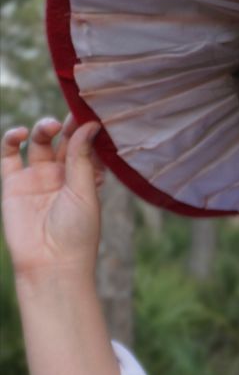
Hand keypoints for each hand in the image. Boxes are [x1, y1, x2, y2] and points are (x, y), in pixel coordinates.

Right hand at [1, 115, 104, 283]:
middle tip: (71, 116)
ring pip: (39, 141)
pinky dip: (12, 138)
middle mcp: (61, 172)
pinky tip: (21, 133)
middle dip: (67, 123)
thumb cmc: (77, 232)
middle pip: (63, 137)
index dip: (86, 125)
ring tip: (50, 128)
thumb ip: (82, 157)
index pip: (86, 142)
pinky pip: (10, 154)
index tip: (91, 109)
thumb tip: (89, 124)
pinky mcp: (13, 183)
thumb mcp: (84, 190)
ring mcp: (37, 176)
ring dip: (44, 127)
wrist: (50, 265)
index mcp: (85, 174)